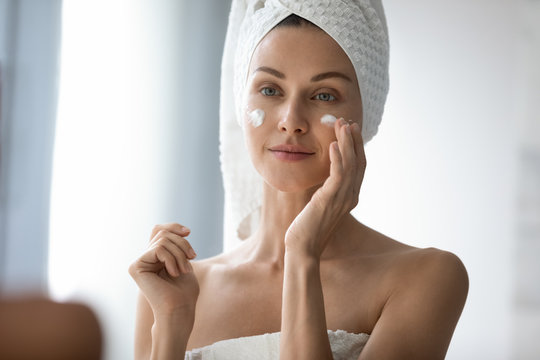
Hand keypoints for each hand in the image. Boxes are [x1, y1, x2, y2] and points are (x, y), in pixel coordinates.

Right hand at [129, 223, 199, 316]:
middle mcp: (144, 259)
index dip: (173, 227)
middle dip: (182, 244)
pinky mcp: (136, 266)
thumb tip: (177, 229)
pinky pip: (158, 249)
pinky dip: (171, 259)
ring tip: (184, 270)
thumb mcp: (184, 261)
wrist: (179, 309)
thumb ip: (176, 245)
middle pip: (163, 234)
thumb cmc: (185, 291)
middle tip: (191, 258)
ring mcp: (138, 263)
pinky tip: (174, 273)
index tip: (188, 232)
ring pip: (162, 240)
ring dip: (179, 254)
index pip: (159, 230)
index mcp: (155, 257)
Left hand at [285, 118, 365, 257]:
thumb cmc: (308, 228)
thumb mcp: (320, 205)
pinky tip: (333, 144)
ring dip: (347, 143)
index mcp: (350, 197)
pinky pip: (338, 174)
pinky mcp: (330, 200)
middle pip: (359, 162)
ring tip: (342, 125)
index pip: (358, 167)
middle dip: (354, 140)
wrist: (303, 248)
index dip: (356, 147)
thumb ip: (326, 191)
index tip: (351, 130)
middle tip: (348, 122)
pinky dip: (337, 158)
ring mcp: (342, 199)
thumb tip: (323, 180)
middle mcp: (350, 197)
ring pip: (350, 165)